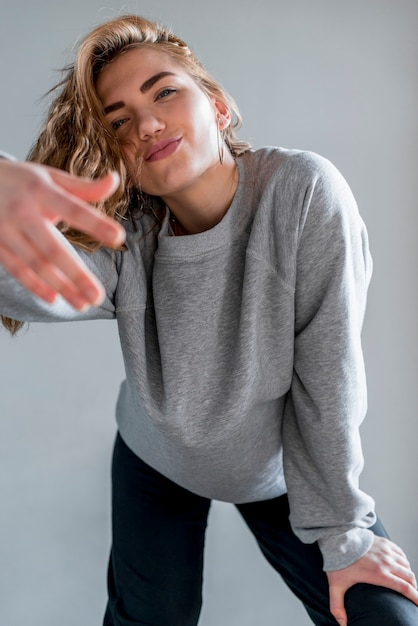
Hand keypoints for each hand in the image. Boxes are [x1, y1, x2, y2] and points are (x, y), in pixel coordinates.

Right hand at [0, 159, 124, 309]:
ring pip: (36, 264)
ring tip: (83, 303)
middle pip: (52, 248)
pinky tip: (54, 298)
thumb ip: (83, 187)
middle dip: (76, 274)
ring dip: (61, 286)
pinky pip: (16, 269)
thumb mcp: (50, 177)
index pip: (73, 209)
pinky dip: (34, 285)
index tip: (119, 237)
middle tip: (98, 295)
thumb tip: (115, 179)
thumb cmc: (23, 181)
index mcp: (41, 191)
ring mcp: (6, 230)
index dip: (95, 223)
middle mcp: (22, 212)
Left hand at [327, 535, 417, 624]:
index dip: (415, 597)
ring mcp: (386, 551)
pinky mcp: (384, 543)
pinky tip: (401, 567)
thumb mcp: (336, 586)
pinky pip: (401, 553)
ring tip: (407, 583)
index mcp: (379, 574)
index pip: (404, 588)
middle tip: (413, 595)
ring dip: (409, 575)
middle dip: (414, 588)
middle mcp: (386, 562)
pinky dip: (404, 562)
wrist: (337, 538)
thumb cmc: (338, 561)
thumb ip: (338, 606)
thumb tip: (343, 624)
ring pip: (406, 565)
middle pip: (409, 577)